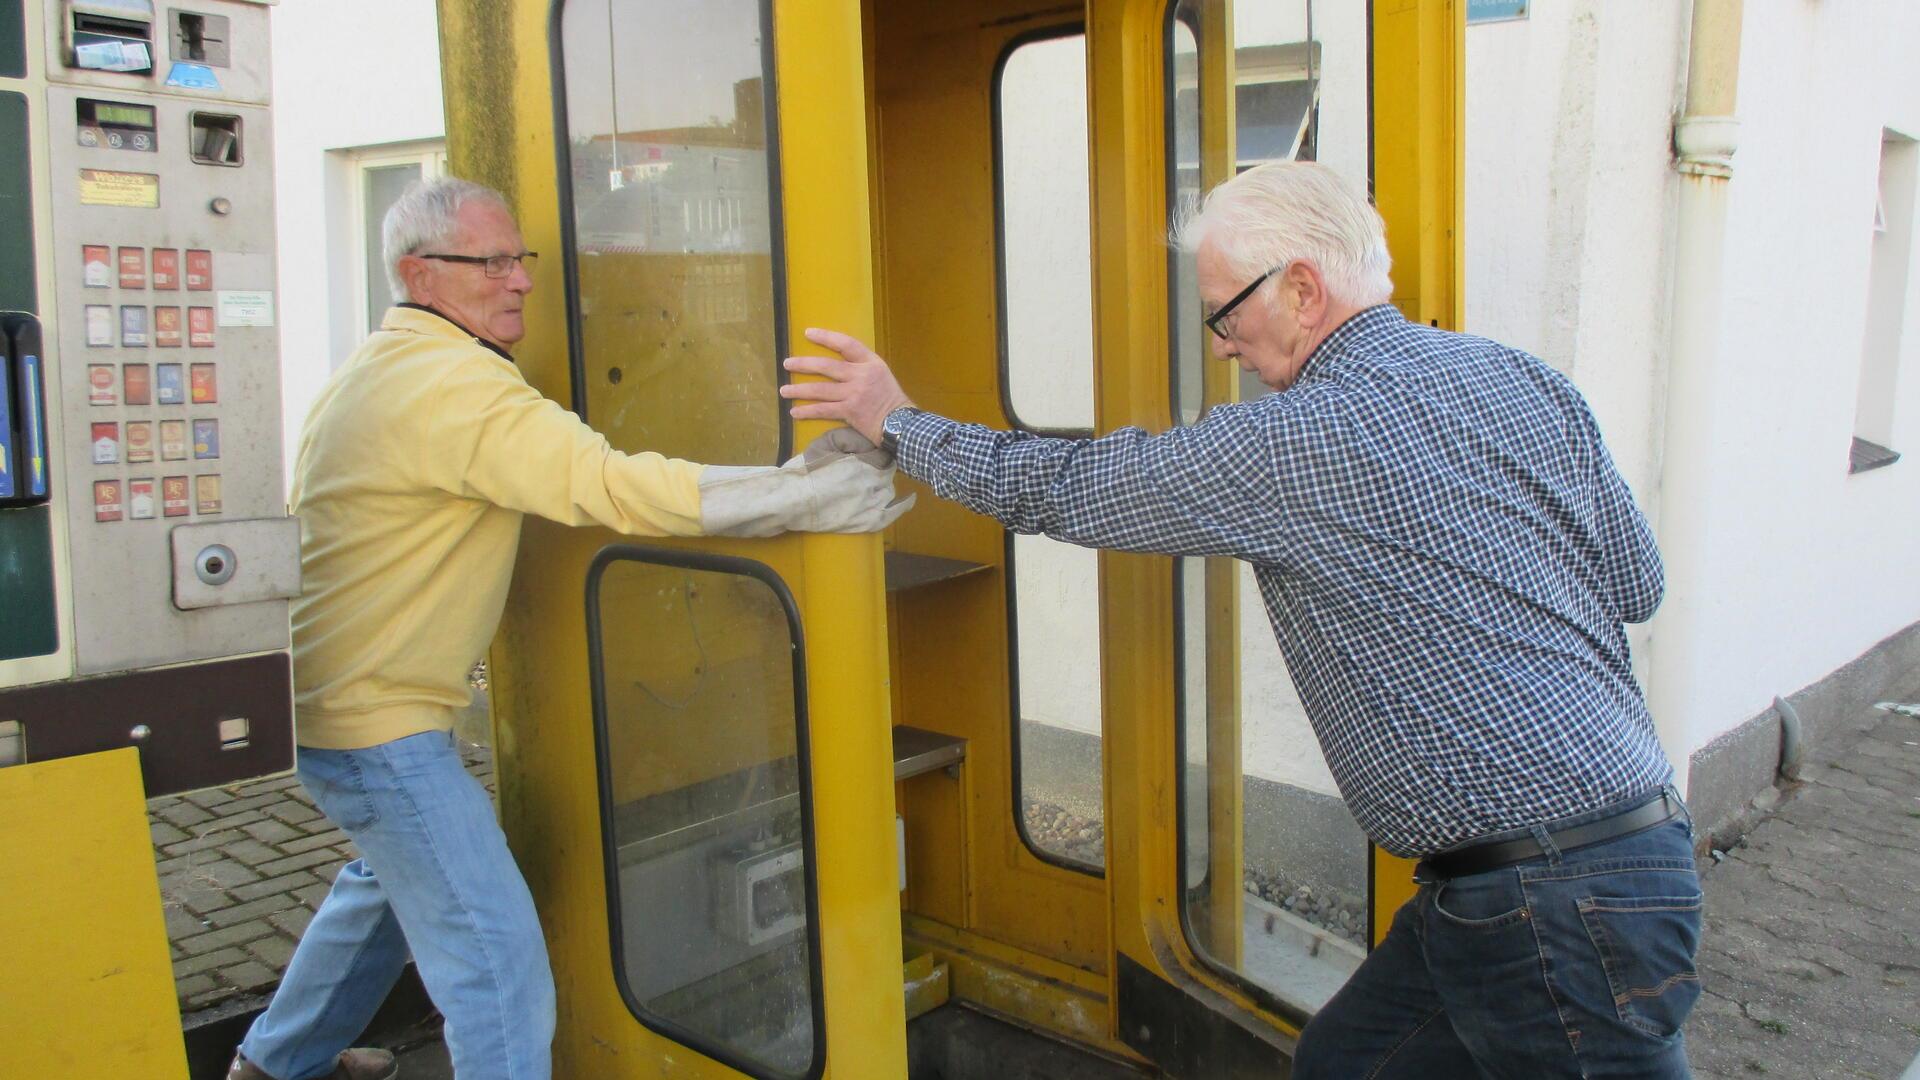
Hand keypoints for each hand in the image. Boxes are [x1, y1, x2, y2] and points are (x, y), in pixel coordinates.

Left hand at [780, 328, 914, 443]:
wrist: (900, 423)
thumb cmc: (891, 398)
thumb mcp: (881, 374)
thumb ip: (861, 367)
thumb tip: (837, 365)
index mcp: (870, 362)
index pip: (846, 344)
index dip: (825, 337)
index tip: (808, 333)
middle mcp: (860, 375)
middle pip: (826, 366)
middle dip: (803, 364)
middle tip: (787, 363)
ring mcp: (854, 394)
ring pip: (820, 389)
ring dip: (799, 390)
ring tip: (784, 390)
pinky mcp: (849, 411)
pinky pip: (823, 410)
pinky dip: (807, 411)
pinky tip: (794, 412)